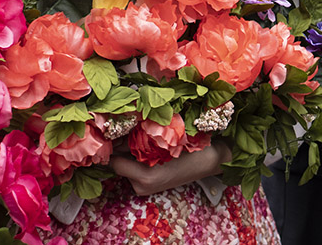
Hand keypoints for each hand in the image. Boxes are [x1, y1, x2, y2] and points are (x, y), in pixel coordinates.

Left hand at [109, 140, 230, 195]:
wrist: (208, 161)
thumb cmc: (189, 148)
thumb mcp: (162, 140)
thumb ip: (137, 139)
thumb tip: (115, 134)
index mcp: (145, 177)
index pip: (114, 161)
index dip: (113, 145)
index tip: (113, 132)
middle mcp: (142, 187)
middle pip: (118, 165)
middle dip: (120, 149)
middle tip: (127, 132)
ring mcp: (145, 189)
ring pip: (126, 166)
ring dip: (129, 154)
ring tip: (142, 140)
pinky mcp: (148, 188)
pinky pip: (134, 171)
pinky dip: (136, 161)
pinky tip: (148, 151)